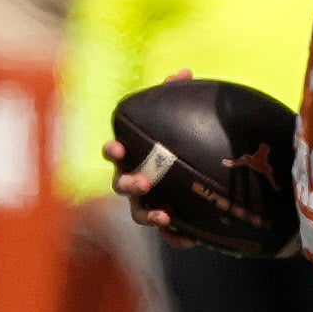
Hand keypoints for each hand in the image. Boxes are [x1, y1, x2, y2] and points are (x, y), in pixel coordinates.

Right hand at [108, 69, 209, 244]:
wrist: (199, 170)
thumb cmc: (179, 139)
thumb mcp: (179, 116)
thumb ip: (178, 95)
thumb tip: (185, 72)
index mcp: (133, 155)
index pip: (115, 151)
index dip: (113, 150)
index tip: (117, 148)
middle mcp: (134, 179)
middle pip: (121, 184)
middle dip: (128, 184)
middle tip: (143, 182)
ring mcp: (147, 202)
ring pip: (139, 213)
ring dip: (148, 215)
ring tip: (164, 215)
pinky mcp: (166, 221)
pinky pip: (167, 234)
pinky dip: (175, 237)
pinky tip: (191, 239)